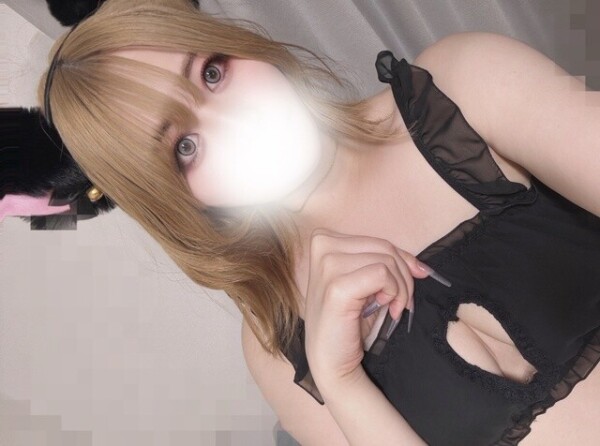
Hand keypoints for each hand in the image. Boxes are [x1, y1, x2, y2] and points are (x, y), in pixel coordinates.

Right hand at [302, 227, 431, 387]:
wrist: (331, 360)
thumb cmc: (347, 321)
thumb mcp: (365, 282)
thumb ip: (386, 265)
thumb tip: (421, 267)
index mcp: (324, 241)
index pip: (378, 241)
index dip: (400, 262)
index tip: (404, 286)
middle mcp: (322, 247)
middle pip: (384, 248)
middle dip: (403, 277)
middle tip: (399, 303)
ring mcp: (327, 266)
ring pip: (386, 261)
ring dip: (399, 289)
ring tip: (391, 309)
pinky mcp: (336, 287)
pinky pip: (382, 274)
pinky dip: (393, 293)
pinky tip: (385, 310)